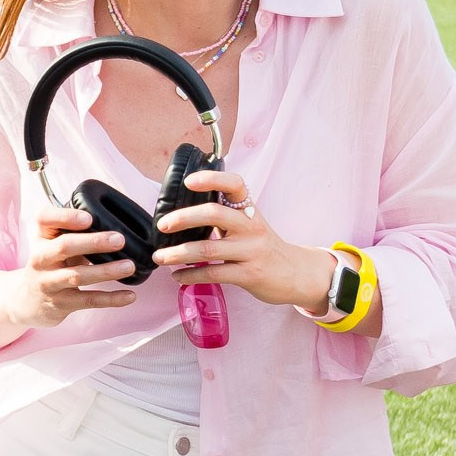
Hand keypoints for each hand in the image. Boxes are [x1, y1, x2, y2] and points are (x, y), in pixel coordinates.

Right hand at [12, 202, 138, 325]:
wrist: (26, 302)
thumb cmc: (49, 266)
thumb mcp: (52, 245)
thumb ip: (74, 233)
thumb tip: (115, 225)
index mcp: (42, 238)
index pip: (44, 219)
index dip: (65, 216)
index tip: (88, 217)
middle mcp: (41, 259)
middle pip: (64, 246)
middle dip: (93, 242)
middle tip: (119, 239)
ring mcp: (49, 283)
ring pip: (77, 276)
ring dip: (105, 271)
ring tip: (129, 266)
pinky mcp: (60, 304)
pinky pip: (88, 300)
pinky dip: (111, 299)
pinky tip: (129, 296)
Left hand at [154, 169, 337, 311]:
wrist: (295, 273)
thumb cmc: (262, 246)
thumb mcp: (249, 224)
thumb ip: (224, 216)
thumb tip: (181, 213)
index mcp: (249, 210)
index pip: (234, 184)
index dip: (212, 179)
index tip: (188, 181)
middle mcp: (252, 226)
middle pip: (214, 214)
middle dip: (183, 218)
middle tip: (162, 225)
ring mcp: (252, 251)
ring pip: (208, 249)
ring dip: (178, 253)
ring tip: (159, 257)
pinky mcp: (250, 274)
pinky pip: (214, 274)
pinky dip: (191, 275)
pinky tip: (177, 276)